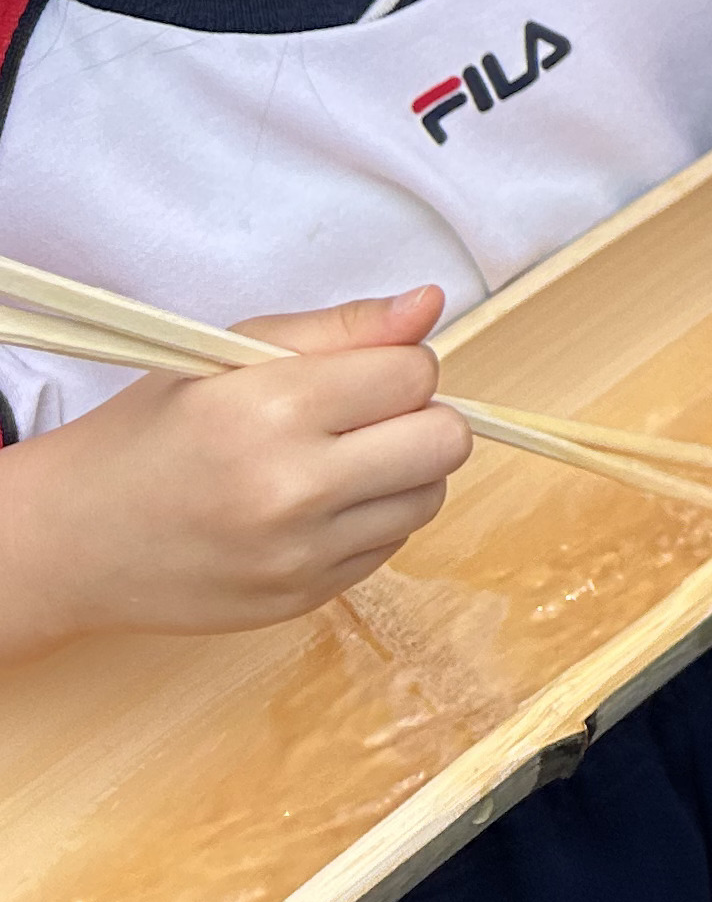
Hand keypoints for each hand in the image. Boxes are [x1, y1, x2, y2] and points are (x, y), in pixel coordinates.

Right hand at [0, 289, 471, 659]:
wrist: (75, 537)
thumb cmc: (154, 431)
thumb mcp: (231, 354)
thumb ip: (341, 328)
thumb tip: (431, 302)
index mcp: (273, 410)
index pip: (416, 374)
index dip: (398, 365)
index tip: (360, 374)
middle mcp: (293, 489)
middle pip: (445, 441)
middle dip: (420, 417)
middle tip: (366, 418)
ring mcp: (301, 555)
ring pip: (430, 496)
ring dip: (405, 472)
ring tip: (341, 461)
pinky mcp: (304, 599)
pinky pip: (391, 545)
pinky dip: (372, 519)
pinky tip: (316, 507)